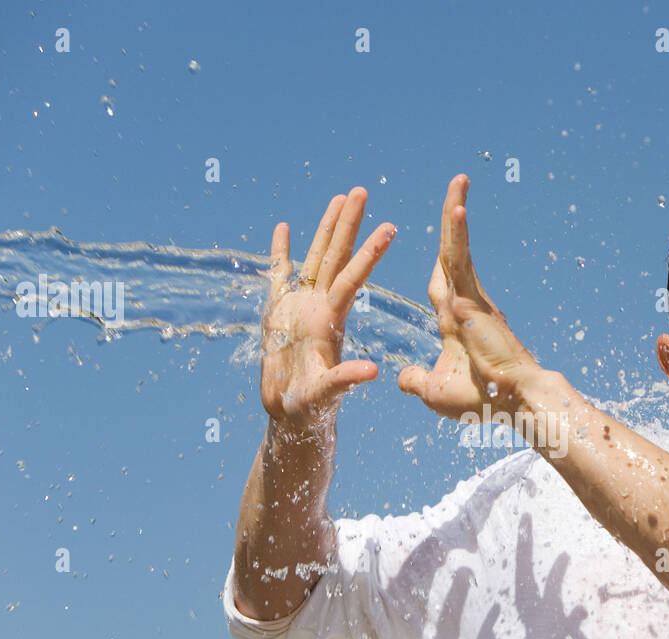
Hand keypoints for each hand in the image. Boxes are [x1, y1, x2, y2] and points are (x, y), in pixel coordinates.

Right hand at [259, 187, 394, 433]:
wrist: (292, 417)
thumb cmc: (311, 410)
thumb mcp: (328, 395)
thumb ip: (344, 379)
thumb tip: (370, 371)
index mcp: (331, 321)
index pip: (352, 277)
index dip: (369, 252)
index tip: (390, 226)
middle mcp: (319, 307)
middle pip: (336, 256)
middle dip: (348, 224)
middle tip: (361, 191)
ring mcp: (299, 307)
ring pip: (314, 257)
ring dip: (325, 228)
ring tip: (338, 198)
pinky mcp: (278, 313)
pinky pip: (278, 275)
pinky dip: (279, 252)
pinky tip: (282, 228)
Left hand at [397, 174, 541, 419]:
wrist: (513, 401)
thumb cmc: (482, 398)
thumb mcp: (435, 391)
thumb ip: (416, 380)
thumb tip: (402, 378)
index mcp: (456, 320)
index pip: (441, 282)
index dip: (439, 261)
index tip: (440, 239)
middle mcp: (465, 302)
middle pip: (450, 254)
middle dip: (452, 220)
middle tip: (457, 186)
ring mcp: (471, 298)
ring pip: (456, 249)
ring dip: (455, 213)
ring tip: (458, 181)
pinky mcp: (474, 299)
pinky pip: (461, 261)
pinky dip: (457, 235)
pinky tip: (455, 211)